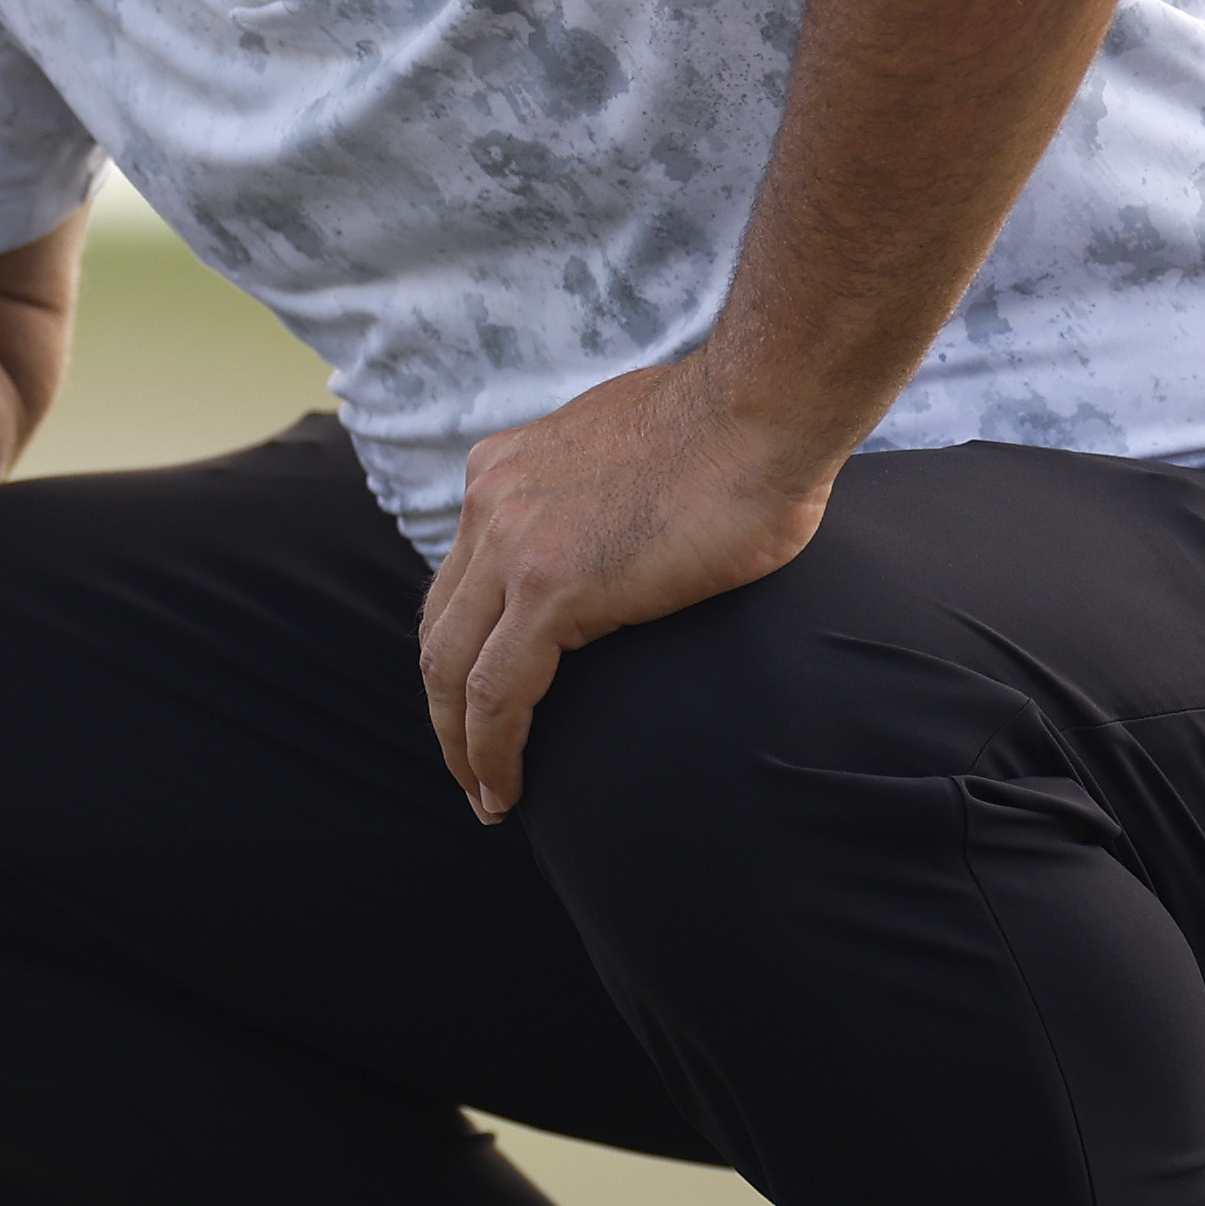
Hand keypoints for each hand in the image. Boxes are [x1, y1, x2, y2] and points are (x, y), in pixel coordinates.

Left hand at [416, 349, 844, 821]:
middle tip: (469, 769)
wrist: (764, 408)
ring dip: (462, 745)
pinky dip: (493, 752)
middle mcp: (489, 501)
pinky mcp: (550, 585)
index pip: (457, 583)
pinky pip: (498, 693)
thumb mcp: (630, 456)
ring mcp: (511, 542)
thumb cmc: (733, 432)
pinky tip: (506, 792)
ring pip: (453, 669)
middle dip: (446, 710)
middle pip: (440, 630)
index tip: (477, 706)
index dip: (460, 653)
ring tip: (486, 798)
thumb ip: (598, 496)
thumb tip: (618, 534)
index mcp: (504, 471)